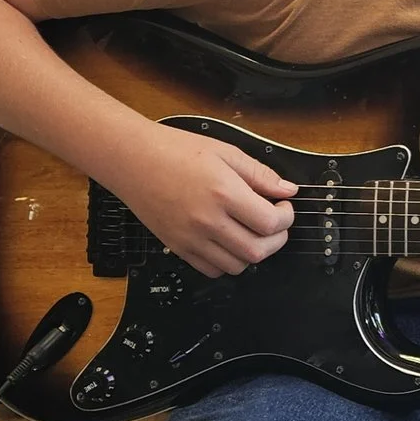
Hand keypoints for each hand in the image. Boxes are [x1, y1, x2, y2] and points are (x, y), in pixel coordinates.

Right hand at [100, 123, 298, 277]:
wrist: (132, 159)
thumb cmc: (174, 150)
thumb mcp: (225, 152)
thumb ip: (260, 174)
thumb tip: (287, 190)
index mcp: (224, 193)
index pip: (270, 223)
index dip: (286, 217)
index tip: (284, 206)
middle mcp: (208, 221)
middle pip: (258, 251)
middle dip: (277, 239)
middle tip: (275, 222)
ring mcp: (191, 238)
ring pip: (237, 266)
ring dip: (253, 252)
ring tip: (251, 231)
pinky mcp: (178, 247)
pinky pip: (211, 270)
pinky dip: (227, 262)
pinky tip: (228, 241)